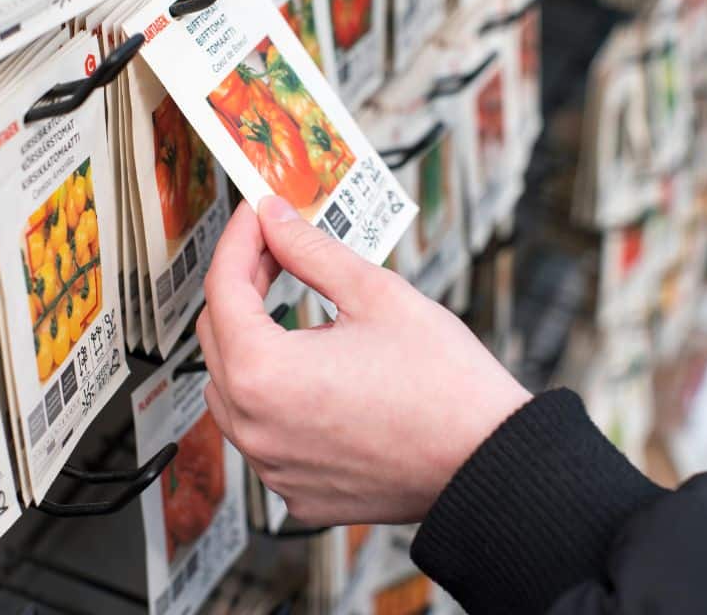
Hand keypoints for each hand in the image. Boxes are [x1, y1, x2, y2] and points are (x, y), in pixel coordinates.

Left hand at [197, 196, 531, 525]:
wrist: (488, 460)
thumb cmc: (444, 384)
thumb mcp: (375, 294)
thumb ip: (311, 251)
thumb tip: (276, 220)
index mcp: (264, 374)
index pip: (224, 289)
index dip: (240, 240)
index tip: (258, 214)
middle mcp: (255, 428)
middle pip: (218, 339)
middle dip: (241, 287)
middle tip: (277, 250)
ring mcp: (273, 466)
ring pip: (233, 391)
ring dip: (250, 345)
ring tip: (290, 310)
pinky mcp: (297, 491)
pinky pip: (264, 435)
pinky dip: (274, 399)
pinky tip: (311, 375)